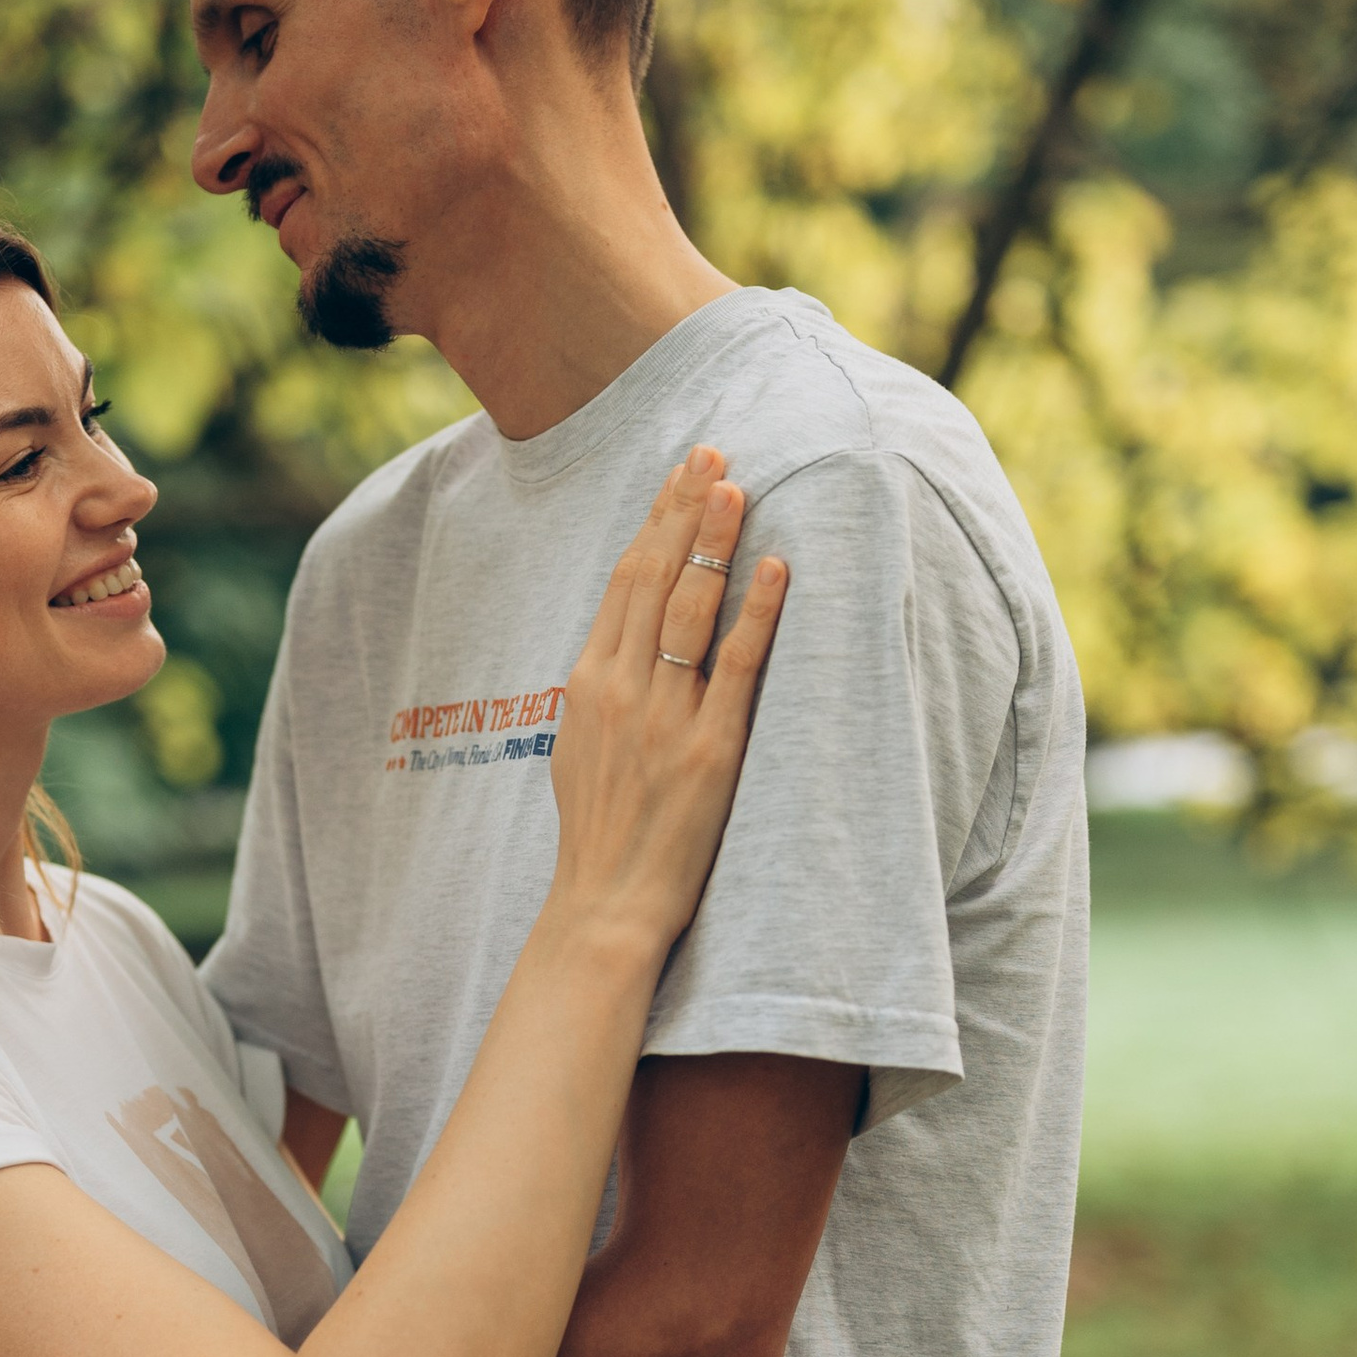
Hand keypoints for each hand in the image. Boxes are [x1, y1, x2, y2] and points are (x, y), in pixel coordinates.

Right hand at [548, 454, 785, 961]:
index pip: (624, 580)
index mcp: (588, 683)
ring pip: (689, 609)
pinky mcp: (709, 750)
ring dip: (714, 541)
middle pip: (654, 577)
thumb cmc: (600, 832)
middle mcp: (622, 689)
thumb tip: (625, 643)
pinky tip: (775, 567)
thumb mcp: (581, 747)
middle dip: (684, 509)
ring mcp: (665, 718)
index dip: (655, 520)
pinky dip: (756, 612)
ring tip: (738, 485)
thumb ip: (603, 689)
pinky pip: (736, 666)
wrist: (604, 906)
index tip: (680, 474)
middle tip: (711, 450)